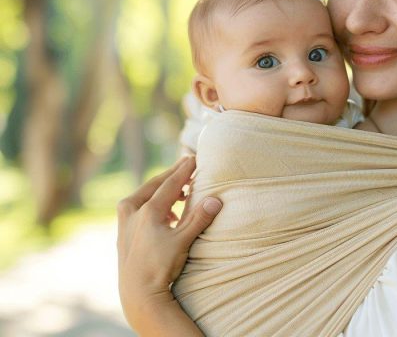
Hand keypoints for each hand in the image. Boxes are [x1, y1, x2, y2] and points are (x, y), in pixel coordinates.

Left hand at [117, 156, 221, 328]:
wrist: (137, 294)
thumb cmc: (160, 267)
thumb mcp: (183, 241)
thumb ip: (199, 218)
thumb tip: (216, 199)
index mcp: (148, 210)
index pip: (170, 183)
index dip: (184, 170)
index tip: (195, 158)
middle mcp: (132, 212)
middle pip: (155, 185)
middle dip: (172, 175)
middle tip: (186, 164)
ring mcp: (125, 223)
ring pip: (145, 196)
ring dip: (163, 190)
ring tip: (180, 191)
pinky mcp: (123, 233)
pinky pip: (139, 208)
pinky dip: (153, 203)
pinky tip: (166, 214)